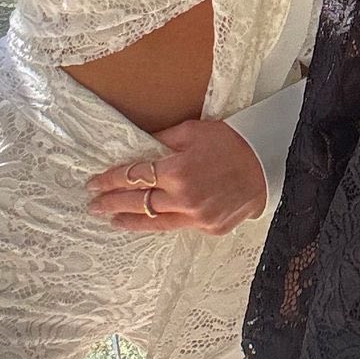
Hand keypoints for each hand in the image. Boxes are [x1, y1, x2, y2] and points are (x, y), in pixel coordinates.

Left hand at [85, 117, 266, 235]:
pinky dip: (159, 224)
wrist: (267, 164)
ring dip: (129, 220)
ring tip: (111, 219)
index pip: (132, 176)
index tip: (92, 183)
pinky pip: (177, 227)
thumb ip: (162, 139)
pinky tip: (146, 222)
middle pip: (137, 202)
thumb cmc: (231, 142)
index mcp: (176, 170)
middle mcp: (183, 198)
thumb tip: (138, 145)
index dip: (109, 180)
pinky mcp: (209, 228)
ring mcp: (196, 216)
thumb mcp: (193, 130)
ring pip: (153, 222)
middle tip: (93, 205)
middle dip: (111, 203)